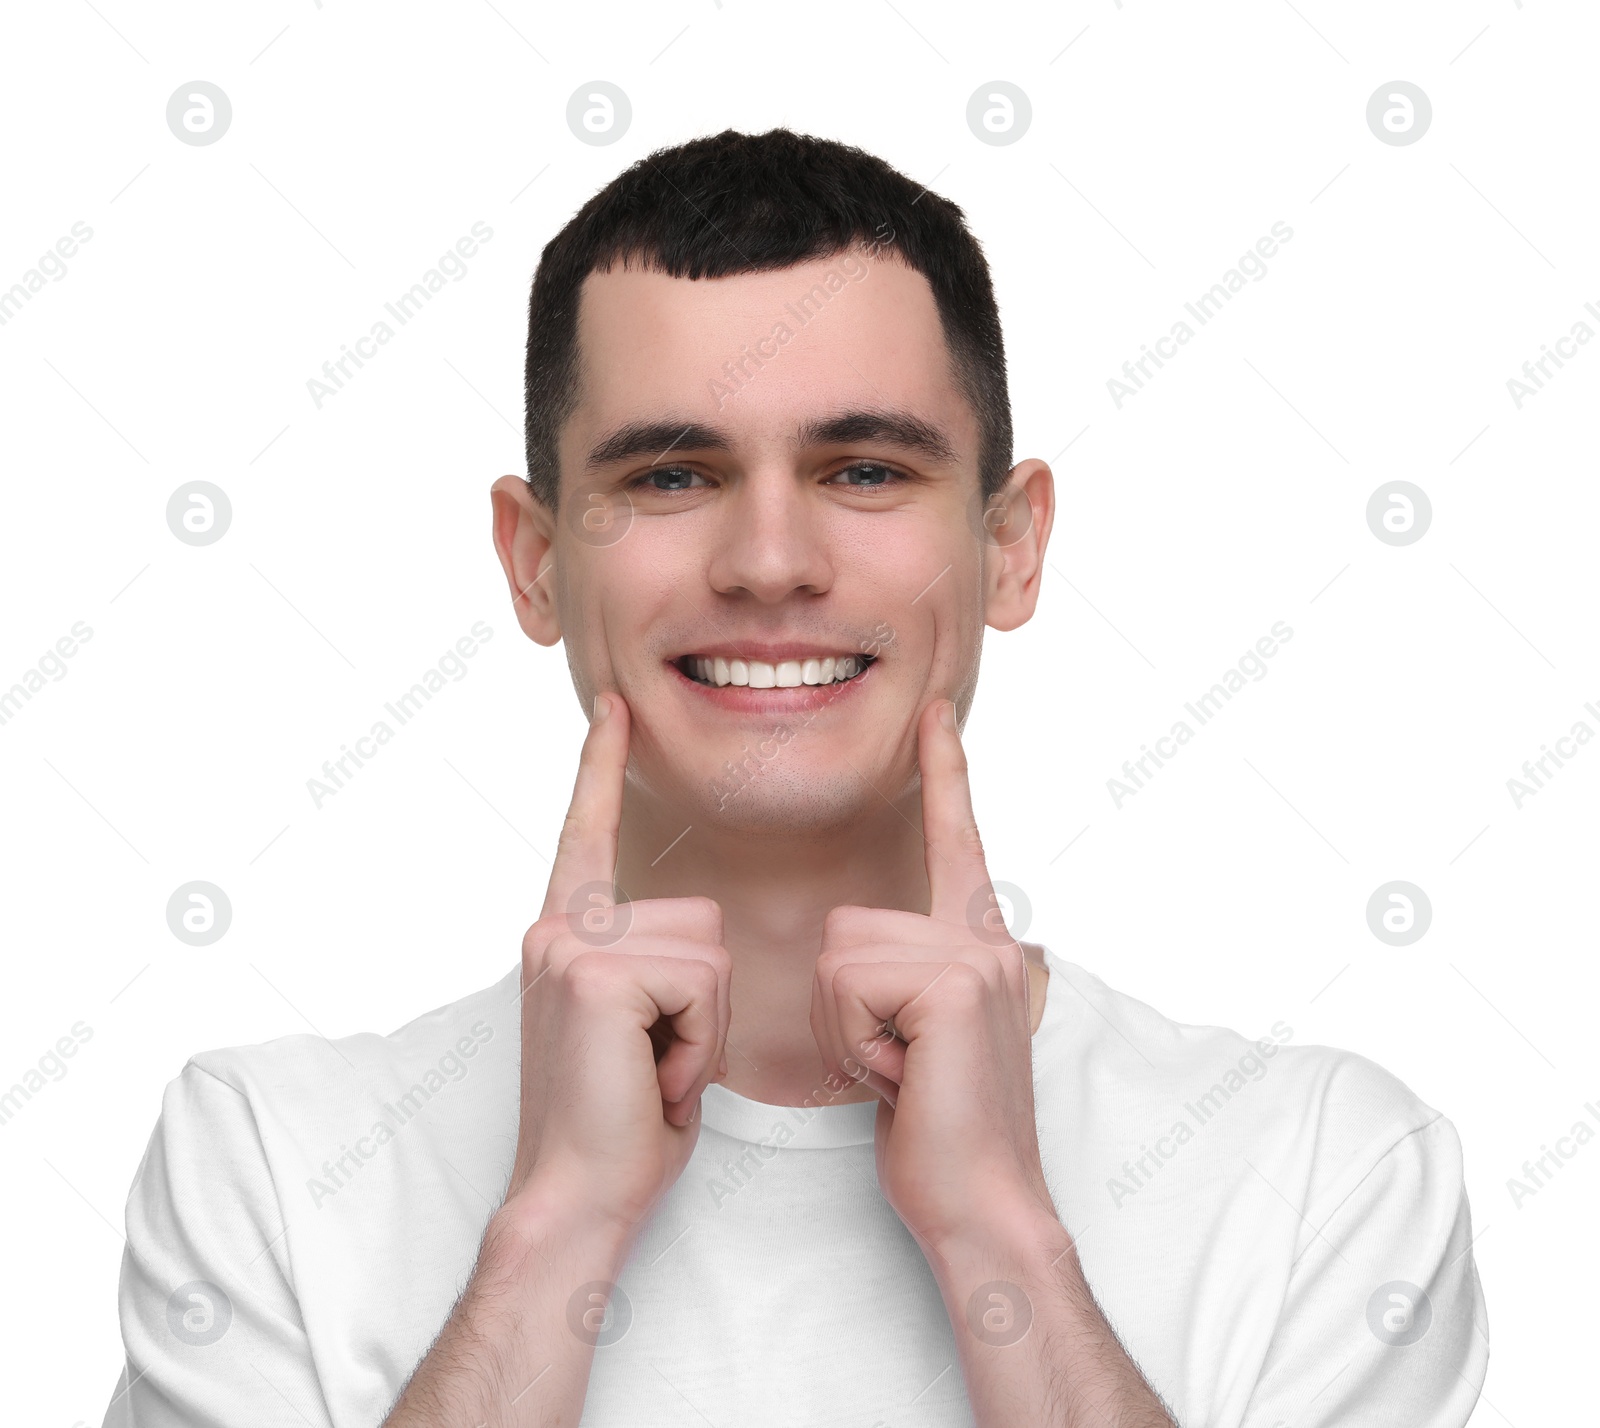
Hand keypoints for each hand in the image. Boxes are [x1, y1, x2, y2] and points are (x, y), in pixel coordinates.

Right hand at [505, 692, 731, 1236]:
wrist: (577, 1195)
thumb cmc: (619, 1123)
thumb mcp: (634, 1028)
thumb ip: (644, 968)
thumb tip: (688, 944)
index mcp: (565, 937)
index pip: (589, 835)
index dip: (602, 770)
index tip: (614, 709)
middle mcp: (558, 930)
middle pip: (698, 916)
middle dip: (705, 998)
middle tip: (656, 1060)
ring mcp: (571, 947)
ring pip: (709, 947)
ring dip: (704, 1024)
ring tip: (652, 1070)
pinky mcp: (596, 972)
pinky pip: (703, 980)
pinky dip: (697, 1041)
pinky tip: (652, 1077)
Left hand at [810, 698, 1054, 1257]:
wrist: (982, 1202)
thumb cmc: (939, 1130)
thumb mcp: (923, 1040)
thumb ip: (917, 982)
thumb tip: (889, 963)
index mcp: (977, 943)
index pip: (956, 838)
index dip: (944, 772)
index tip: (935, 711)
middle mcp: (984, 938)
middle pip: (846, 926)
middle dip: (842, 1008)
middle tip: (895, 1063)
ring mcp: (975, 957)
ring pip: (839, 952)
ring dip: (846, 1028)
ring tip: (900, 1070)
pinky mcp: (954, 983)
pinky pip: (847, 983)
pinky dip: (855, 1043)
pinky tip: (903, 1078)